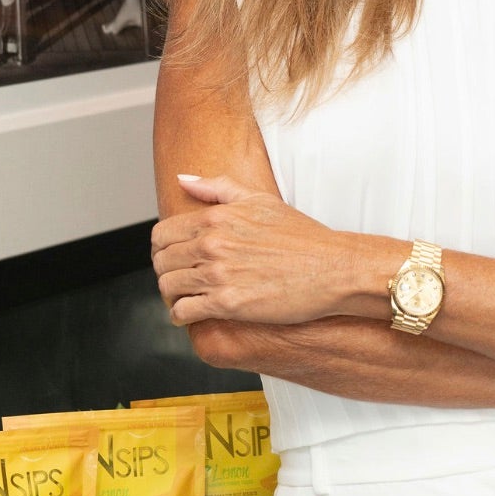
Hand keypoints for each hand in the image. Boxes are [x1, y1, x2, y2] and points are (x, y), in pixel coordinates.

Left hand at [151, 173, 352, 327]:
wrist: (332, 269)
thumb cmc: (302, 236)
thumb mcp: (260, 200)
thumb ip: (217, 188)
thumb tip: (183, 179)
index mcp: (216, 217)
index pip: (162, 234)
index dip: (162, 249)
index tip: (172, 258)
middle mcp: (212, 244)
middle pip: (161, 262)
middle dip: (166, 272)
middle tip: (180, 280)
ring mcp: (218, 275)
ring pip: (168, 288)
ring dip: (173, 295)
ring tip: (186, 297)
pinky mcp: (228, 304)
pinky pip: (183, 312)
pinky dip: (181, 316)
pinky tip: (191, 315)